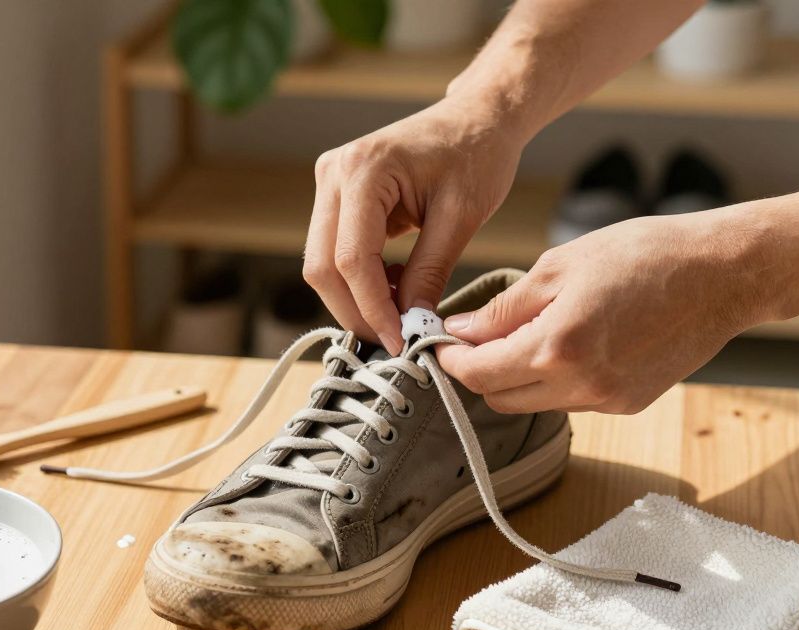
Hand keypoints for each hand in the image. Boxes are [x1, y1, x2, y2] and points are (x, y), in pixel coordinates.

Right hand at [303, 98, 525, 352]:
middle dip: (356, 311)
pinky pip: (334, 250)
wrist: (476, 118)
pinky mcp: (335, 195)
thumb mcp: (462, 217)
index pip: (351, 259)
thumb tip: (411, 325)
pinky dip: (358, 279)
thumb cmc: (476, 154)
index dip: (371, 308)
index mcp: (364, 170)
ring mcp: (329, 182)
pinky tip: (393, 285)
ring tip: (400, 311)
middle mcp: (334, 173)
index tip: (399, 342)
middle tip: (394, 340)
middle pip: (322, 266)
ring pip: (322, 263)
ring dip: (355, 298)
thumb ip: (430, 272)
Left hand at [436, 211, 763, 413]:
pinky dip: (555, 379)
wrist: (723, 274)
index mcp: (557, 347)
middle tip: (479, 335)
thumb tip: (459, 332)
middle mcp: (581, 385)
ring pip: (533, 403)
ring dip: (517, 377)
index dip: (450, 361)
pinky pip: (569, 400)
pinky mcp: (628, 404)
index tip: (442, 343)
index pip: (478, 374)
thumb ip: (504, 308)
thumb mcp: (560, 266)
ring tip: (528, 332)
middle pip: (499, 398)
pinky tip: (571, 342)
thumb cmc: (645, 254)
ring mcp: (607, 401)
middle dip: (480, 370)